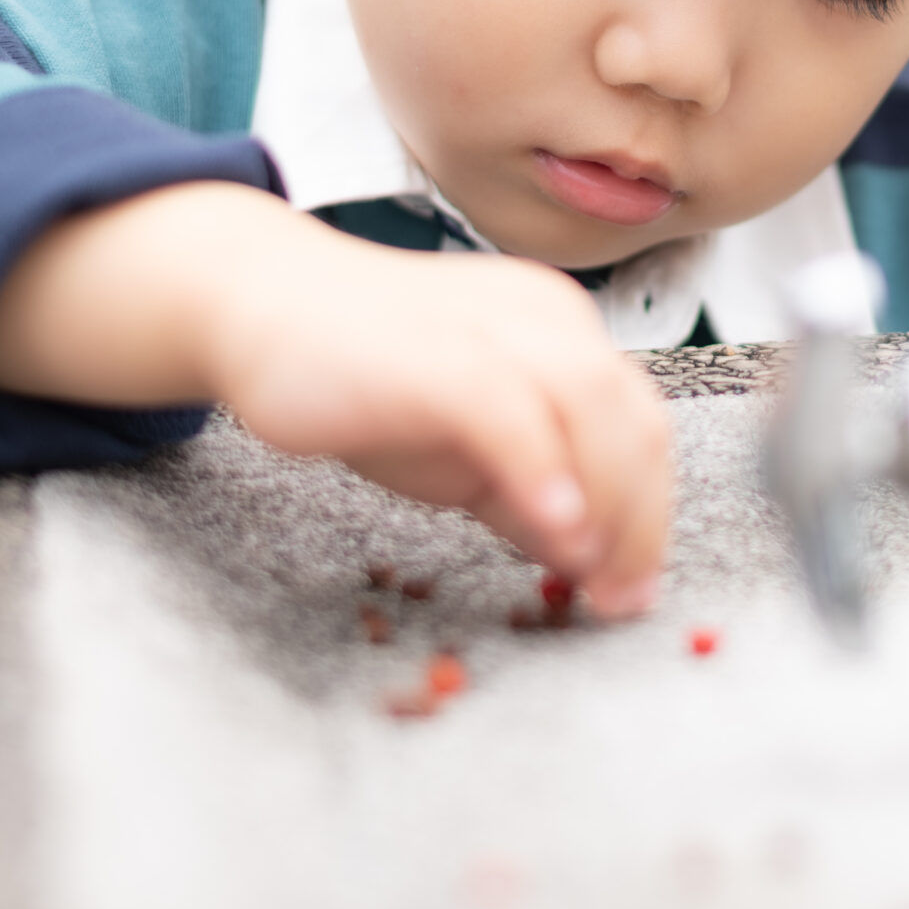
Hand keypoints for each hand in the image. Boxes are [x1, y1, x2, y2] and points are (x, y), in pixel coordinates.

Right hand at [0, 185, 670, 612]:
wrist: (258, 308)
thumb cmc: (361, 375)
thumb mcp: (462, 447)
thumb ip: (526, 488)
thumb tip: (585, 553)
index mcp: (561, 332)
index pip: (639, 423)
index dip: (651, 511)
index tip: (634, 585)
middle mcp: (544, 318)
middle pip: (634, 418)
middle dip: (641, 521)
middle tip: (619, 600)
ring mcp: (494, 327)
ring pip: (594, 407)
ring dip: (611, 505)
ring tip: (592, 578)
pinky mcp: (438, 353)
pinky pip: (513, 412)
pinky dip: (545, 475)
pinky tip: (554, 533)